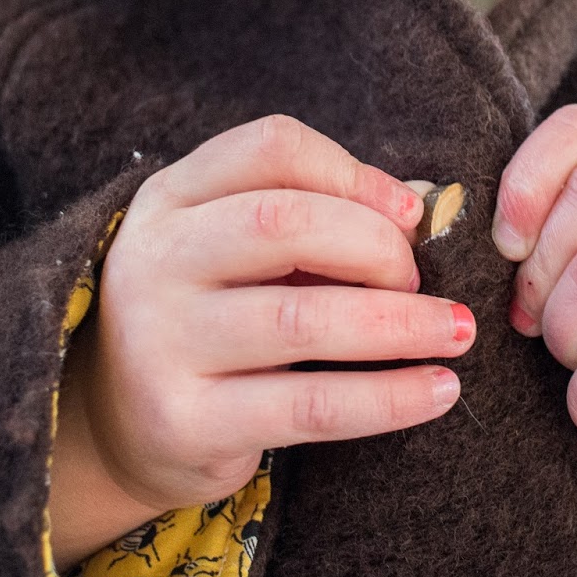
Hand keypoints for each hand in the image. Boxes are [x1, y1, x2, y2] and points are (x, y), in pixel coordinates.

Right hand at [72, 115, 474, 520]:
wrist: (120, 428)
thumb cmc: (208, 320)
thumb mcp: (234, 252)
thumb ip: (309, 219)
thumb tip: (415, 211)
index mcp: (169, 198)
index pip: (270, 148)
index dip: (354, 172)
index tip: (410, 213)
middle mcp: (153, 260)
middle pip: (284, 220)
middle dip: (375, 246)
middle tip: (419, 280)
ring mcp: (160, 341)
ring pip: (303, 318)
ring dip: (401, 324)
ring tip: (456, 332)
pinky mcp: (185, 420)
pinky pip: (310, 406)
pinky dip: (388, 397)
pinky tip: (437, 390)